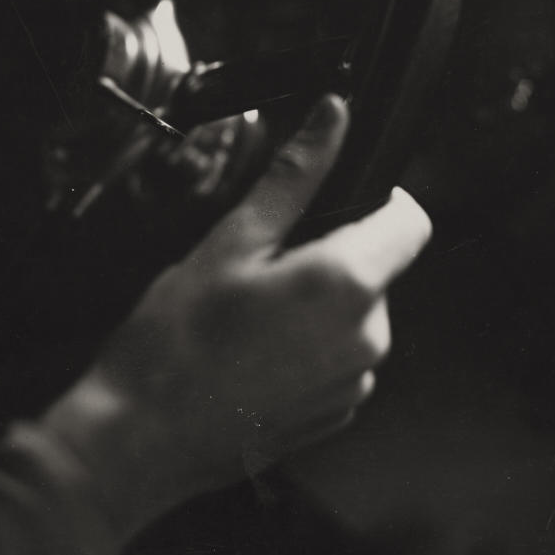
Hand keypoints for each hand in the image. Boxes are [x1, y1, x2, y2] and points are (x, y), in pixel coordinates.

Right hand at [45, 95, 430, 529]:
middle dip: (333, 252)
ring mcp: (354, 382)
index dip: (380, 200)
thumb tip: (334, 114)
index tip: (333, 202)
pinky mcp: (337, 412)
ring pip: (358, 311)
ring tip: (251, 312)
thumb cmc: (178, 340)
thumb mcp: (231, 240)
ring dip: (320, 300)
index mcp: (348, 286)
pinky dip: (310, 342)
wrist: (142, 439)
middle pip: (378, 266)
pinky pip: (341, 354)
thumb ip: (296, 174)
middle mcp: (368, 338)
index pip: (412, 222)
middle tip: (262, 263)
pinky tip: (255, 349)